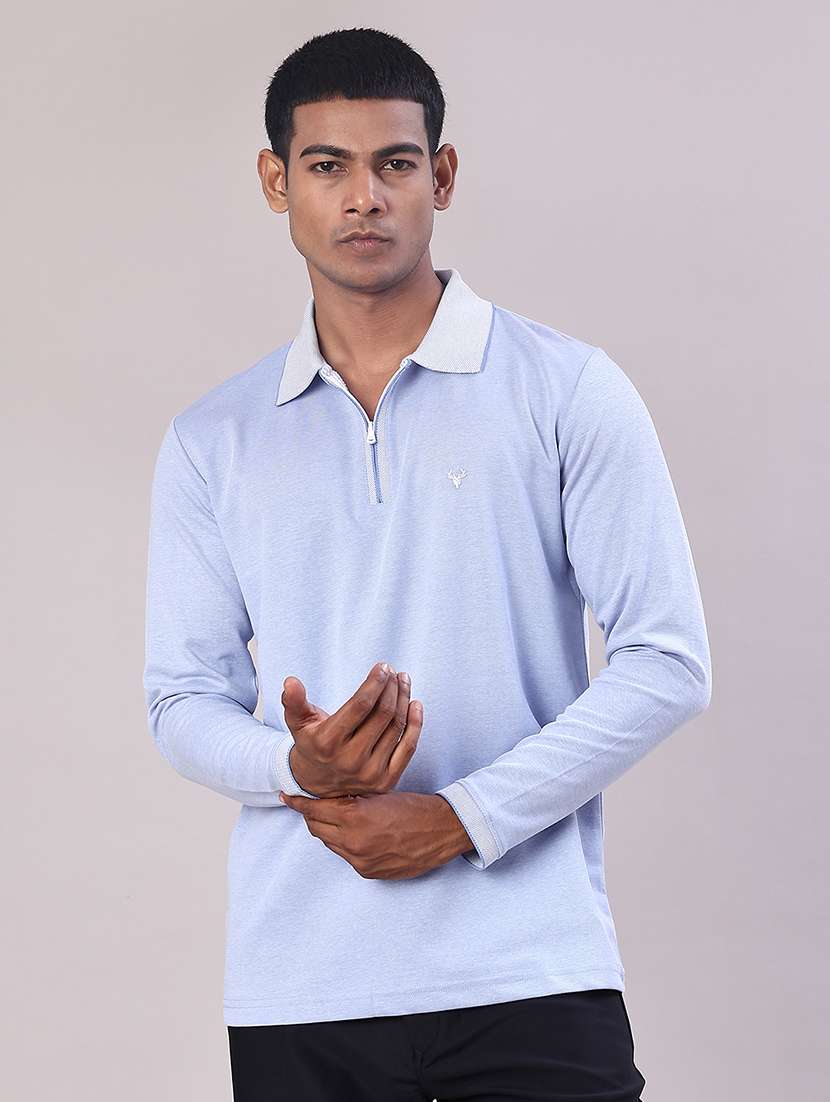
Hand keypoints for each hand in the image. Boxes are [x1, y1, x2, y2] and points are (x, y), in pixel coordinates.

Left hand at [278, 790, 473, 878]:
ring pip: (330, 843)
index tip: (286, 797)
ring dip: (329, 830)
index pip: (314, 810)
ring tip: (338, 817)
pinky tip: (357, 833)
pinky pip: (347, 856)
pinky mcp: (369, 873)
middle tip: (312, 803)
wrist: (442, 831)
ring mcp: (360, 860)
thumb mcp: (378, 795)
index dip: (298, 803)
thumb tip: (329, 798)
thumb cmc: (413, 807)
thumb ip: (350, 800)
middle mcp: (353, 842)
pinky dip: (346, 844)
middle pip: (317, 828)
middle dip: (312, 815)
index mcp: (355, 817)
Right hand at [281, 662, 423, 798]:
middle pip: (382, 714)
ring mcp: (370, 773)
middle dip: (391, 688)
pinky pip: (408, 748)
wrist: (317, 785)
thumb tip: (290, 682)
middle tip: (393, 672)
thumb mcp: (298, 723)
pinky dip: (415, 724)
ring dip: (403, 699)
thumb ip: (294, 702)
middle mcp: (350, 760)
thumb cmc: (311, 745)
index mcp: (328, 742)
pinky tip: (414, 704)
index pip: (360, 705)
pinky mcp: (386, 781)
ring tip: (403, 681)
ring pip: (396, 727)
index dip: (375, 683)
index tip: (383, 667)